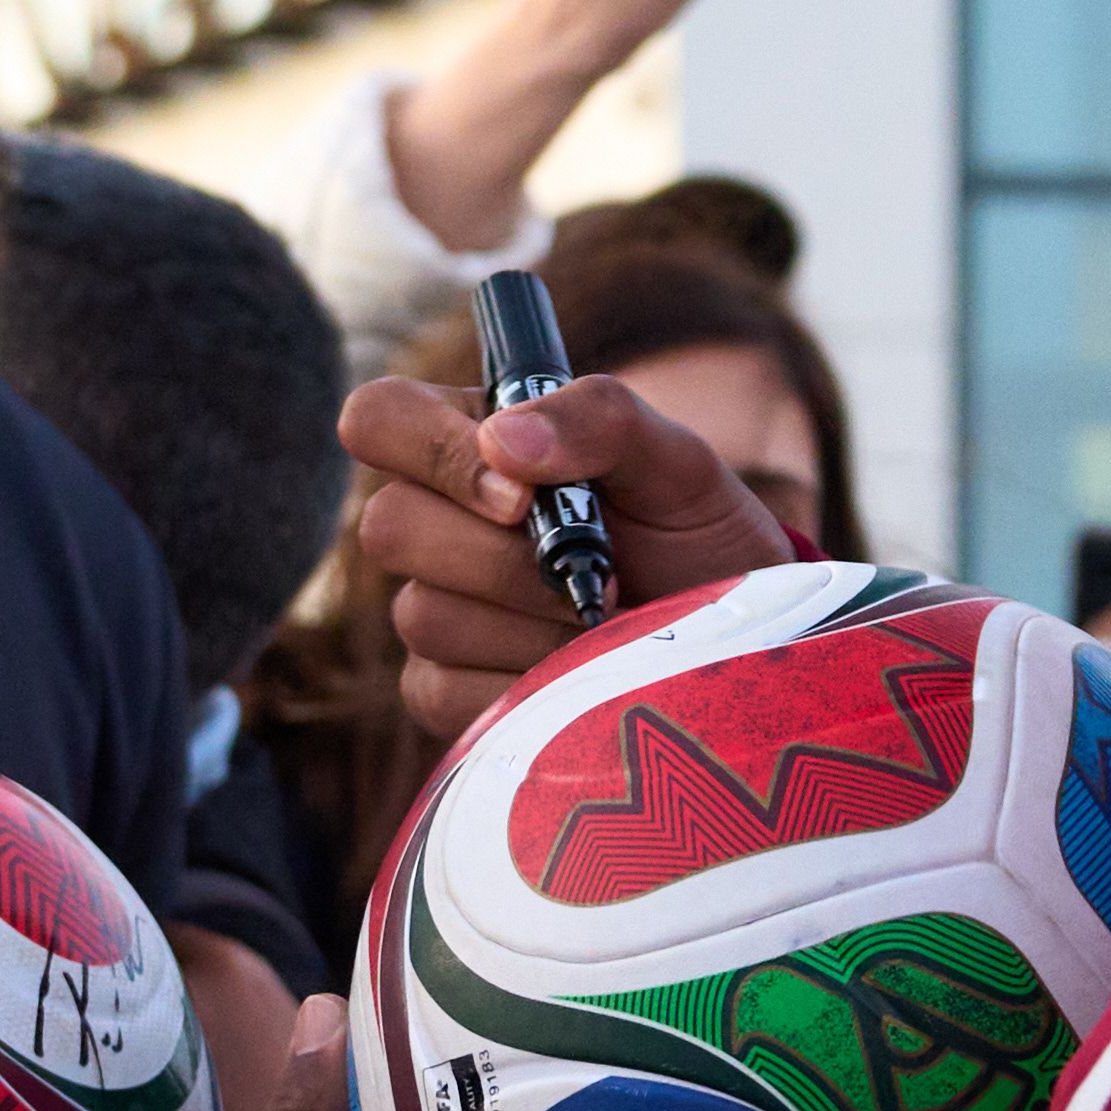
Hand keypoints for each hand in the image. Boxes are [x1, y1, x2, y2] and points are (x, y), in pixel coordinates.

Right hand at [333, 370, 795, 735]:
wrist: (730, 639)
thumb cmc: (696, 537)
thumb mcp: (676, 462)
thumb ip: (599, 419)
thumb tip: (503, 439)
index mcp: (471, 442)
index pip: (380, 418)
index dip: (433, 452)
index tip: (522, 495)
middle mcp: (434, 522)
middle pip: (389, 526)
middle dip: (503, 559)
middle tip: (597, 571)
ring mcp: (431, 610)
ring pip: (424, 615)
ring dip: (532, 623)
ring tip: (602, 624)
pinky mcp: (441, 692)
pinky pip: (442, 692)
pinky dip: (525, 685)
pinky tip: (577, 672)